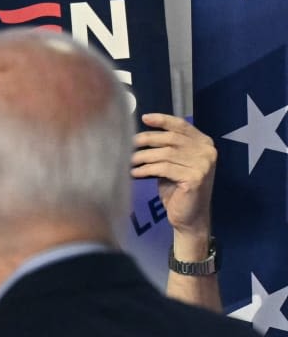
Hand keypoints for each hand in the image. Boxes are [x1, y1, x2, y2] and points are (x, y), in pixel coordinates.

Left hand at [132, 113, 215, 240]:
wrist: (189, 217)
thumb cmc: (177, 191)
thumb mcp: (172, 166)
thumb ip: (166, 150)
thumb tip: (140, 136)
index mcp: (204, 144)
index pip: (182, 126)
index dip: (163, 120)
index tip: (144, 118)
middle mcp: (207, 151)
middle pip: (171, 138)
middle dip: (147, 140)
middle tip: (128, 144)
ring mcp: (203, 164)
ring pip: (165, 153)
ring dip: (143, 157)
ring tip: (129, 161)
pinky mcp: (195, 178)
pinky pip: (165, 168)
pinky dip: (146, 169)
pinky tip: (135, 173)